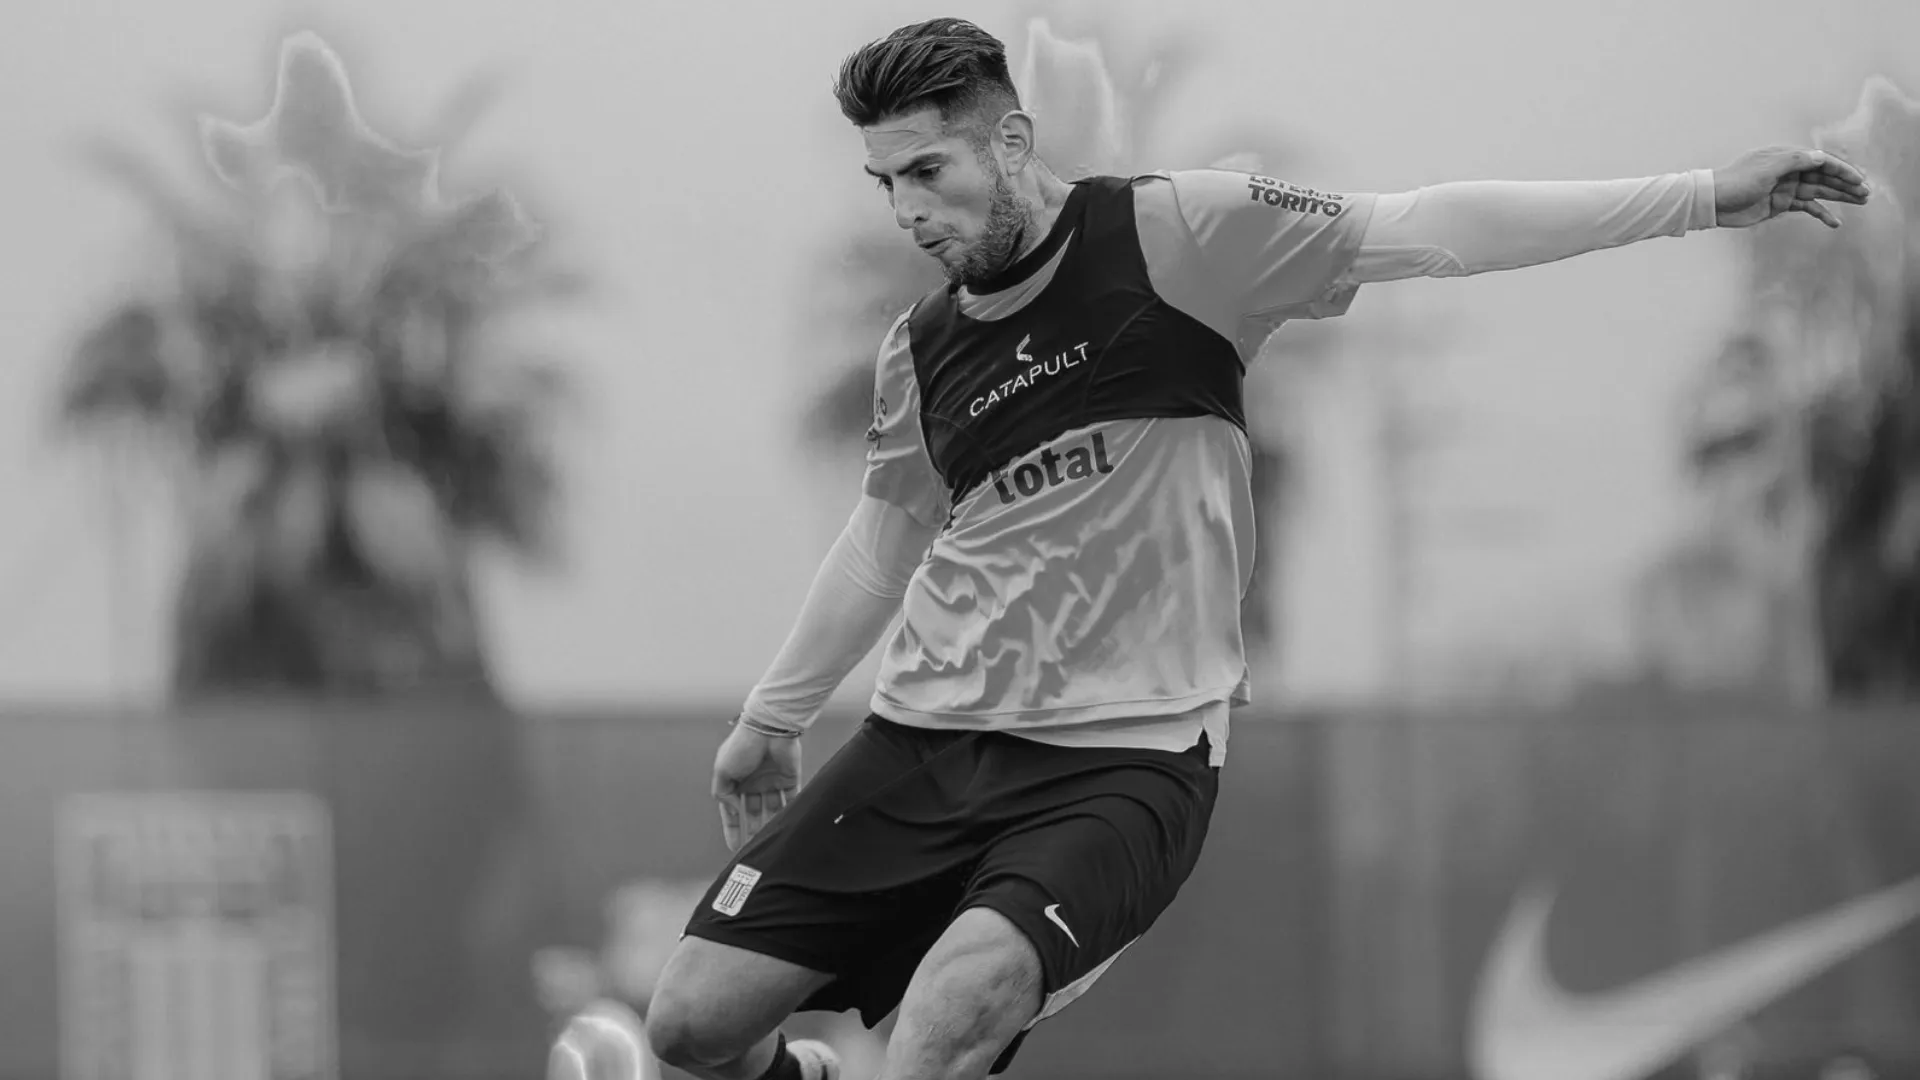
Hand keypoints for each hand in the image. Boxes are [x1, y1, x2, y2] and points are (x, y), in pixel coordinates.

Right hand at [712, 721, 801, 851]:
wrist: (769, 728)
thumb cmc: (743, 746)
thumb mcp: (723, 770)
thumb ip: (723, 793)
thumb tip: (731, 809)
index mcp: (735, 780)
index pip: (732, 810)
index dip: (733, 829)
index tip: (735, 848)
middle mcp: (754, 782)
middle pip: (754, 813)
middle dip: (754, 831)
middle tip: (756, 850)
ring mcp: (772, 781)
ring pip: (773, 809)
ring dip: (772, 825)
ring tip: (772, 841)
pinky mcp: (790, 778)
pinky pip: (791, 800)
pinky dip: (790, 812)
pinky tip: (788, 827)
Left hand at [1713, 145, 1869, 228]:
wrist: (1712, 202)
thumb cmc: (1737, 181)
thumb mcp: (1766, 168)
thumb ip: (1794, 161)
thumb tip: (1820, 157)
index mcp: (1787, 157)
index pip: (1821, 161)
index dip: (1842, 169)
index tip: (1859, 179)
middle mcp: (1790, 171)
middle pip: (1824, 177)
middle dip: (1846, 183)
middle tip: (1867, 193)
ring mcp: (1786, 188)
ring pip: (1819, 192)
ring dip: (1840, 197)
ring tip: (1861, 202)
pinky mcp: (1780, 205)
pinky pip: (1806, 208)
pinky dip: (1820, 214)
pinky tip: (1835, 221)